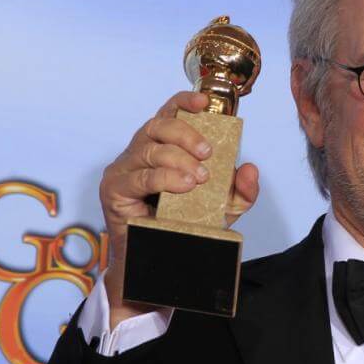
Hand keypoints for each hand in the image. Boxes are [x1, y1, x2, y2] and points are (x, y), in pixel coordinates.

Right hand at [99, 91, 259, 328]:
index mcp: (162, 146)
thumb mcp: (222, 209)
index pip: (169, 113)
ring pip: (149, 149)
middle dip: (186, 134)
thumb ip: (240, 191)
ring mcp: (124, 169)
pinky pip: (138, 177)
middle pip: (158, 125)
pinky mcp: (113, 190)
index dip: (184, 101)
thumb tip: (250, 169)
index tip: (205, 101)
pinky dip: (163, 178)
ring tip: (200, 178)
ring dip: (178, 159)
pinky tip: (183, 186)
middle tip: (209, 153)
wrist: (158, 262)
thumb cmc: (184, 227)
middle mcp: (140, 151)